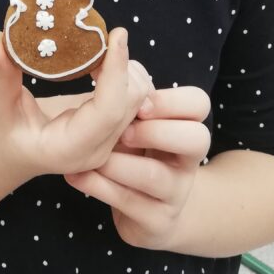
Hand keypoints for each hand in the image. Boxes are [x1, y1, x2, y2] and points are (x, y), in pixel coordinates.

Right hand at [0, 28, 152, 185]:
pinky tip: (101, 63)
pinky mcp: (112, 129)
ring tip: (99, 50)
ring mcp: (108, 142)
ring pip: (141, 98)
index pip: (109, 109)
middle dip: (123, 63)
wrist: (9, 157)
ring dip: (127, 67)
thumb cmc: (1, 131)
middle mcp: (96, 149)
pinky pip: (135, 97)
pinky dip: (126, 74)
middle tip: (97, 37)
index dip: (117, 69)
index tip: (116, 32)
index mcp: (69, 148)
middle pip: (132, 101)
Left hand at [64, 85, 210, 250]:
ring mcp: (176, 194)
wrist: (148, 213)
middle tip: (122, 131)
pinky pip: (129, 202)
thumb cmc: (137, 153)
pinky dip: (98, 187)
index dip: (171, 100)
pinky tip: (74, 176)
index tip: (138, 102)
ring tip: (92, 157)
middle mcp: (187, 161)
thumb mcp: (138, 122)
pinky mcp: (156, 222)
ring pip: (156, 176)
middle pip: (197, 138)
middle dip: (157, 130)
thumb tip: (108, 52)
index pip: (198, 103)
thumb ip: (129, 93)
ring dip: (119, 163)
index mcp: (184, 127)